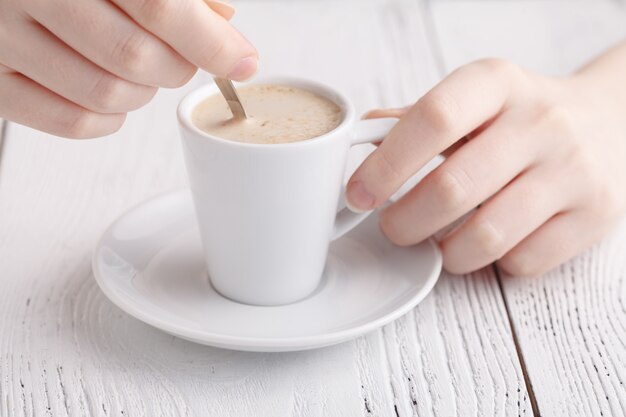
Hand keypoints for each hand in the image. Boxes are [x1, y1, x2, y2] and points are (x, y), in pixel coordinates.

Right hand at [0, 0, 256, 137]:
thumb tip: (222, 22)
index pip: (161, 6)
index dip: (211, 41)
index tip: (242, 61)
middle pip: (135, 56)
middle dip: (177, 66)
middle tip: (180, 56)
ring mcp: (4, 40)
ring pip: (106, 94)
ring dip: (143, 92)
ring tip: (139, 68)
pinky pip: (72, 122)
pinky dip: (109, 118)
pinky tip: (112, 91)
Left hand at [347, 58, 625, 275]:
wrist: (606, 124)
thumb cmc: (518, 118)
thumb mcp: (473, 99)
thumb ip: (416, 120)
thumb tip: (362, 140)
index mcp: (496, 84)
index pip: (433, 119)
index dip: (385, 165)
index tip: (357, 195)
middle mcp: (540, 123)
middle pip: (451, 189)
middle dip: (404, 223)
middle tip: (394, 227)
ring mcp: (573, 170)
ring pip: (486, 236)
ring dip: (445, 251)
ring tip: (438, 240)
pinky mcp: (593, 215)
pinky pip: (522, 261)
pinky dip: (491, 262)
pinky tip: (489, 242)